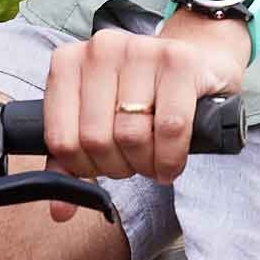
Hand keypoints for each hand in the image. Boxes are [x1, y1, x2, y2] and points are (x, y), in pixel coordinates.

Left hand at [41, 11, 248, 221]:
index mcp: (68, 63)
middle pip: (97, 138)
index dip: (84, 167)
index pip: (61, 138)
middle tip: (135, 165)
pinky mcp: (179, 60)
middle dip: (119, 167)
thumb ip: (72, 161)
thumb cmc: (146, 96)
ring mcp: (140, 50)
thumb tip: (60, 210)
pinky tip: (172, 162)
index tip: (103, 167)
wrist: (199, 62)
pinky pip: (170, 127)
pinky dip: (171, 157)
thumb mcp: (101, 121)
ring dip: (147, 164)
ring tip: (154, 161)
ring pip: (132, 135)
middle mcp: (100, 49)